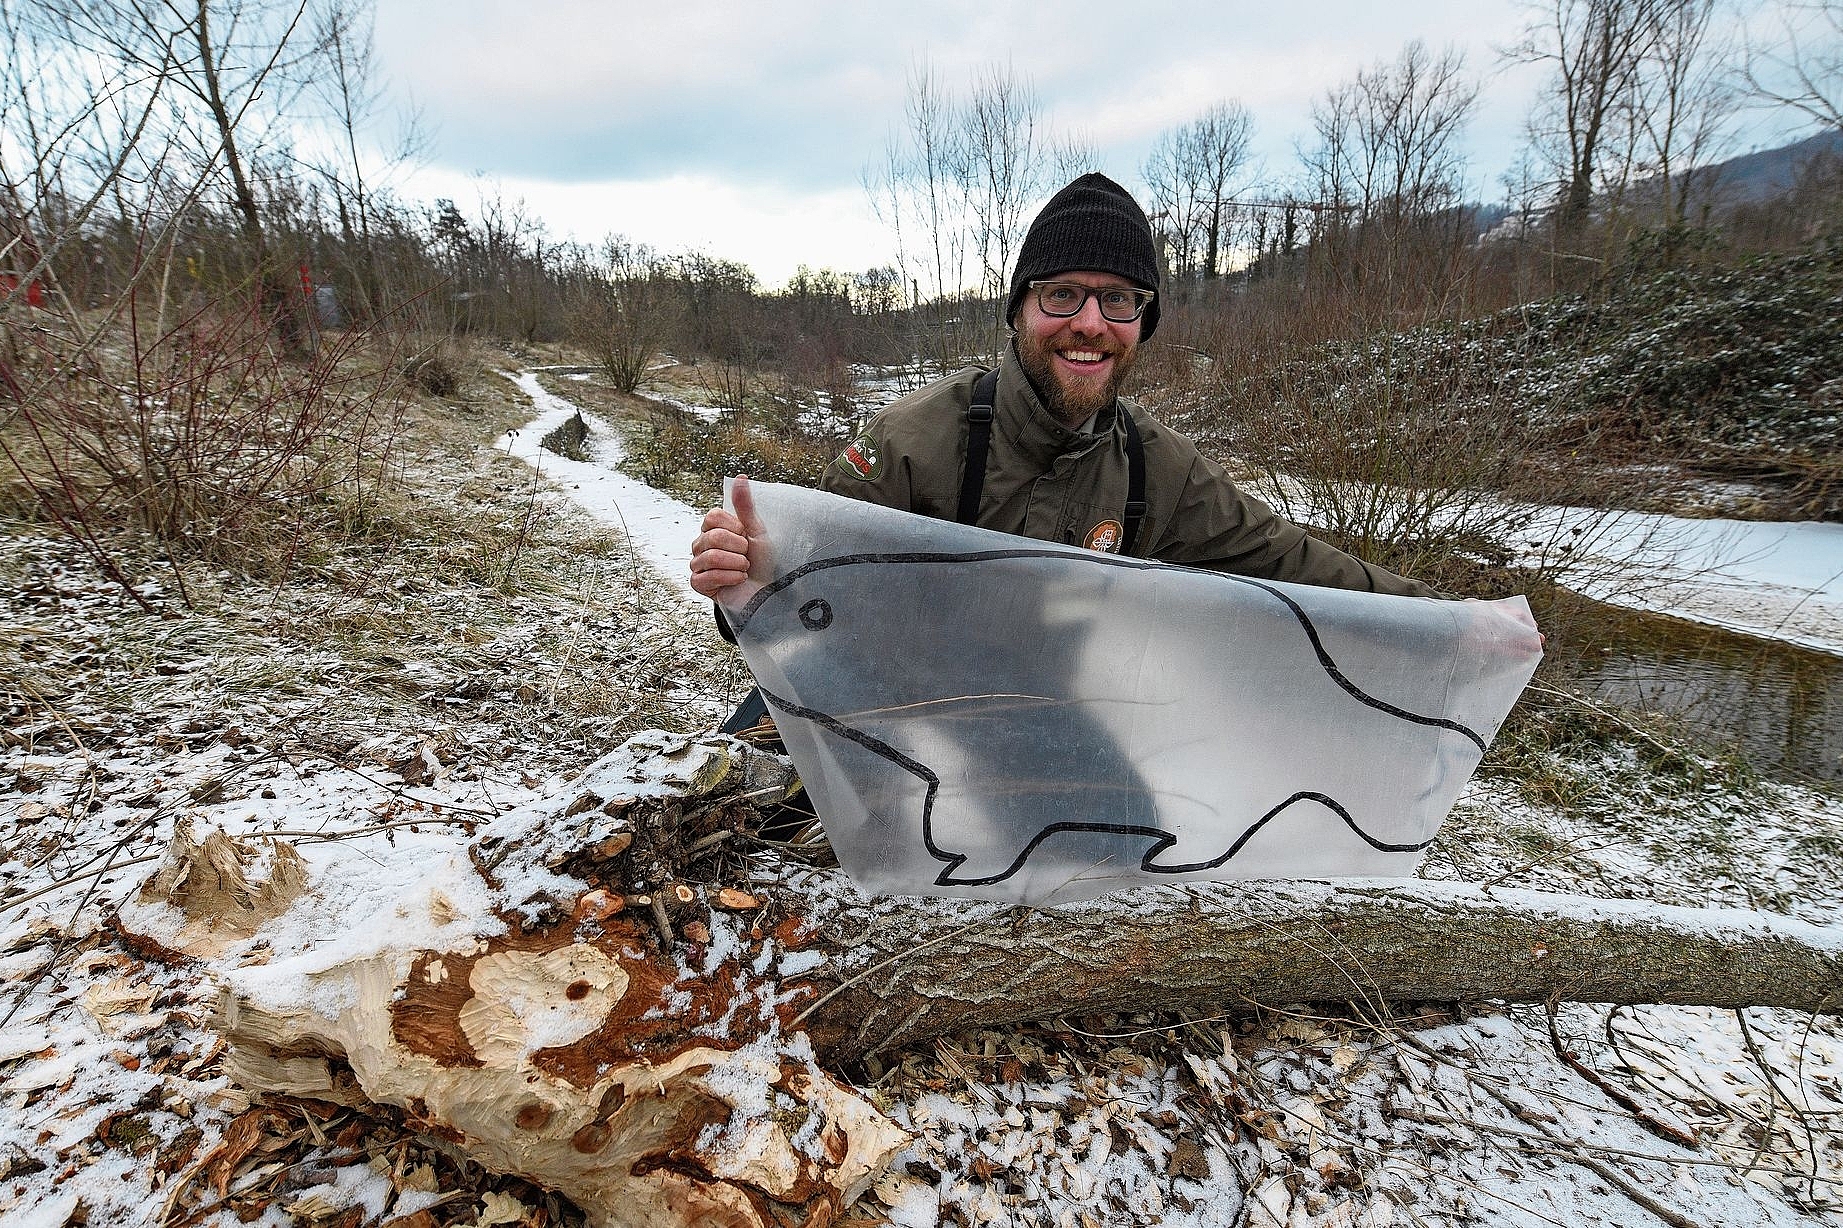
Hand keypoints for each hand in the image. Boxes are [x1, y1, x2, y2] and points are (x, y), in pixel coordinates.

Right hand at [689, 475, 763, 598]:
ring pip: (712, 557)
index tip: (746, 536)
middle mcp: (701, 544)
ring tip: (745, 569)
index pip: (712, 516)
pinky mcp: (698, 583)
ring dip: (737, 564)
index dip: (734, 527)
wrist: (767, 590)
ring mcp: (697, 564)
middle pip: (713, 537)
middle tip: (747, 556)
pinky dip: (731, 578)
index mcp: (712, 528)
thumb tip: (741, 478)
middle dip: (739, 548)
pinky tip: (739, 580)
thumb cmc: (763, 562)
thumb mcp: (757, 531)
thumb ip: (745, 506)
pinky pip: (708, 576)